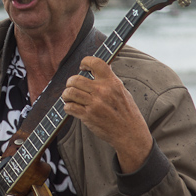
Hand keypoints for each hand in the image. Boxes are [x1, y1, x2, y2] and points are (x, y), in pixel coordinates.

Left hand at [61, 56, 152, 172]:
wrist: (130, 134)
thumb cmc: (126, 112)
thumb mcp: (122, 91)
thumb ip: (110, 79)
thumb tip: (101, 66)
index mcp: (112, 82)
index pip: (95, 62)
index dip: (85, 62)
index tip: (83, 67)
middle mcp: (102, 91)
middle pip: (75, 79)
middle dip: (70, 83)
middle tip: (72, 86)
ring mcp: (94, 104)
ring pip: (69, 92)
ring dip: (66, 95)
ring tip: (69, 97)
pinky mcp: (88, 116)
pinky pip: (69, 107)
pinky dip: (67, 107)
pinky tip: (72, 107)